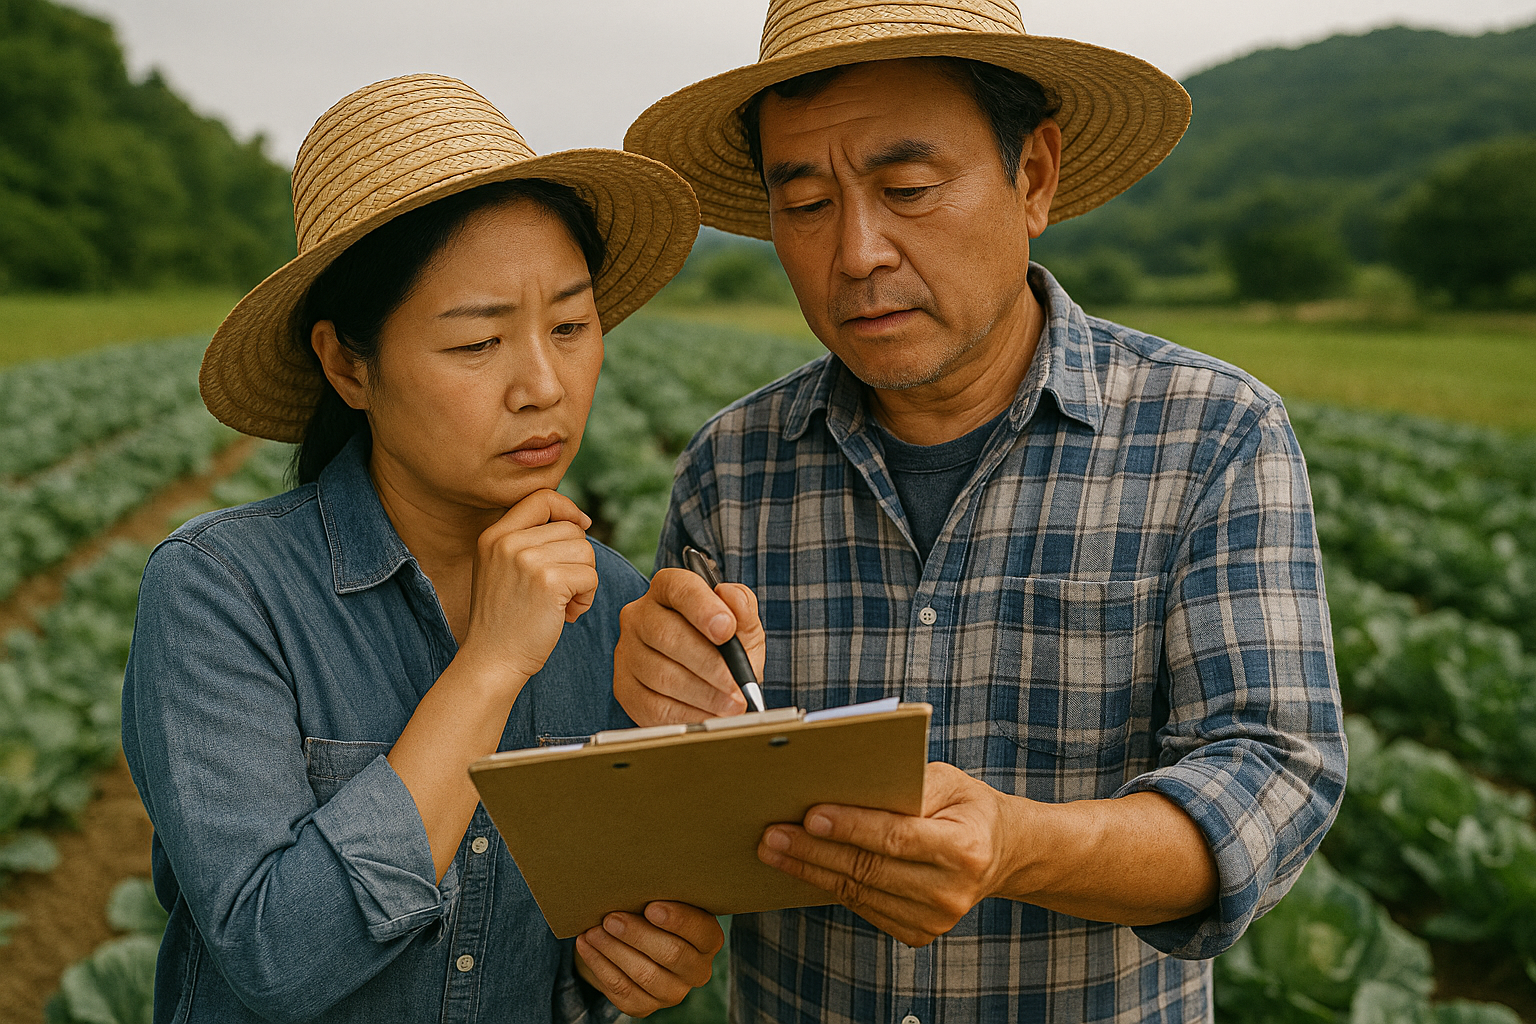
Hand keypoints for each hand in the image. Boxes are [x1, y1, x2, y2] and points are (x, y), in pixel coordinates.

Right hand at [458, 489, 598, 685]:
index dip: (568, 509)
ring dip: (583, 581)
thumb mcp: (501, 569)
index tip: (582, 526)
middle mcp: (507, 541)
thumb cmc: (505, 619)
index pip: (541, 498)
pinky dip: (587, 598)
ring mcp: (527, 559)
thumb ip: (527, 541)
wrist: (491, 660)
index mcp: (494, 534)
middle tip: (561, 591)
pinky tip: (566, 615)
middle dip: (577, 560)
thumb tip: (578, 522)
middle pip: (572, 530)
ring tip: (561, 605)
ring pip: (585, 552)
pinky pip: (590, 576)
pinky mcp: (549, 581)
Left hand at [574, 901, 723, 1015]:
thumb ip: (661, 894)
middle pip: (671, 954)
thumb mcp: (664, 901)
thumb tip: (635, 878)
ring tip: (593, 931)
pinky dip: (601, 966)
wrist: (635, 944)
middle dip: (638, 935)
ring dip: (614, 950)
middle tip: (611, 918)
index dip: (678, 920)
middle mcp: (697, 971)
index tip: (651, 906)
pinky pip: (623, 991)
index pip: (701, 932)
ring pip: (645, 975)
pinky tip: (586, 946)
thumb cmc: (651, 912)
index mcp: (709, 941)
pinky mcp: (646, 1007)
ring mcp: (672, 993)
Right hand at [614, 567, 764, 723]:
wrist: (710, 682)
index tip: (727, 630)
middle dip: (709, 664)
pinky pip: (653, 705)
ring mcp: (627, 652)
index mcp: (668, 589)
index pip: (679, 588)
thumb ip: (743, 607)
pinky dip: (687, 715)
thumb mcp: (743, 625)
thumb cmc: (725, 649)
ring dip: (703, 694)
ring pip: (661, 675)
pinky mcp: (624, 688)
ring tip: (731, 705)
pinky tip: (710, 716)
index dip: (703, 608)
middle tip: (737, 686)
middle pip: (667, 635)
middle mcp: (640, 615)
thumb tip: (730, 596)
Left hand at [756, 762, 1017, 946]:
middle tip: (772, 835)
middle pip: (869, 869)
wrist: (998, 853)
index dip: (851, 827)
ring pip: (859, 893)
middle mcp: (952, 891)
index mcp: (964, 848)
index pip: (895, 837)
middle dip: (814, 851)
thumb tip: (844, 787)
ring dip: (811, 871)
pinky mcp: (919, 933)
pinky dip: (830, 886)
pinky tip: (804, 868)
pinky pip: (864, 908)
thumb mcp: (947, 781)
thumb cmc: (964, 807)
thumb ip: (905, 785)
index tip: (810, 816)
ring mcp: (936, 919)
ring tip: (775, 850)